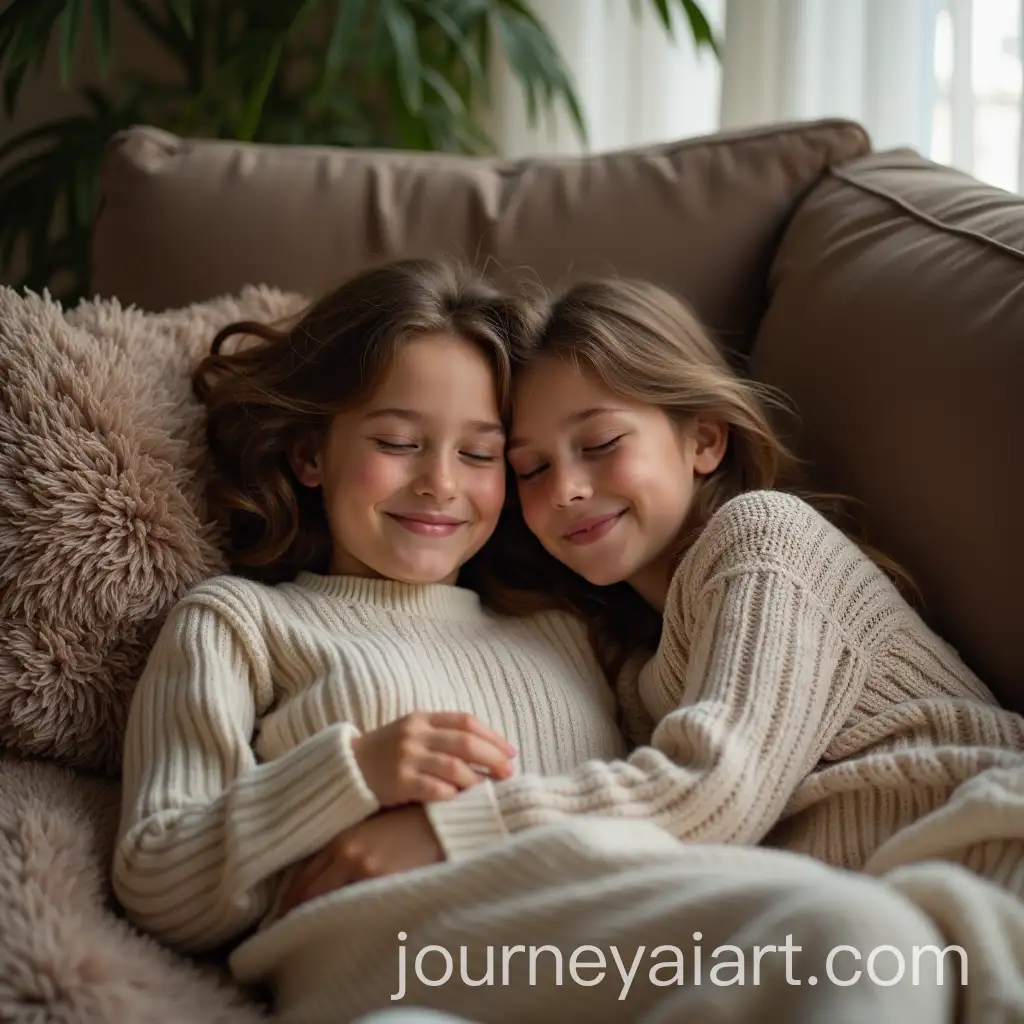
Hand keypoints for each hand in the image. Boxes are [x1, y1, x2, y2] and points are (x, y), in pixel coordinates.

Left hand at [279, 806, 443, 914]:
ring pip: (328, 904)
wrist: (447, 821)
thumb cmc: (413, 822)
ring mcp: (366, 870)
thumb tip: (329, 873)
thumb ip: (351, 845)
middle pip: (309, 892)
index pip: (305, 874)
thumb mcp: (376, 826)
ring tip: (311, 935)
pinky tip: (345, 930)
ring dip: (318, 919)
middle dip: (296, 912)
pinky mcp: (386, 883)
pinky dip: (346, 920)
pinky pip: (356, 908)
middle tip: (289, 930)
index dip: (292, 896)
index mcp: (343, 838)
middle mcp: (348, 854)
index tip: (284, 911)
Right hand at [353, 711, 514, 805]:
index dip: (493, 736)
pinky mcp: (398, 782)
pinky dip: (454, 794)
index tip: (510, 751)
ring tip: (490, 789)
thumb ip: (443, 735)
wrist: (346, 768)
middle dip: (493, 758)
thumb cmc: (388, 752)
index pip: (467, 721)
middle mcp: (416, 734)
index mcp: (422, 718)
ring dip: (478, 779)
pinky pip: (435, 789)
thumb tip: (487, 749)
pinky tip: (464, 800)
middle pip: (466, 743)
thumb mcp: (413, 733)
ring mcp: (406, 757)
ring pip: (454, 766)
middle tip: (508, 772)